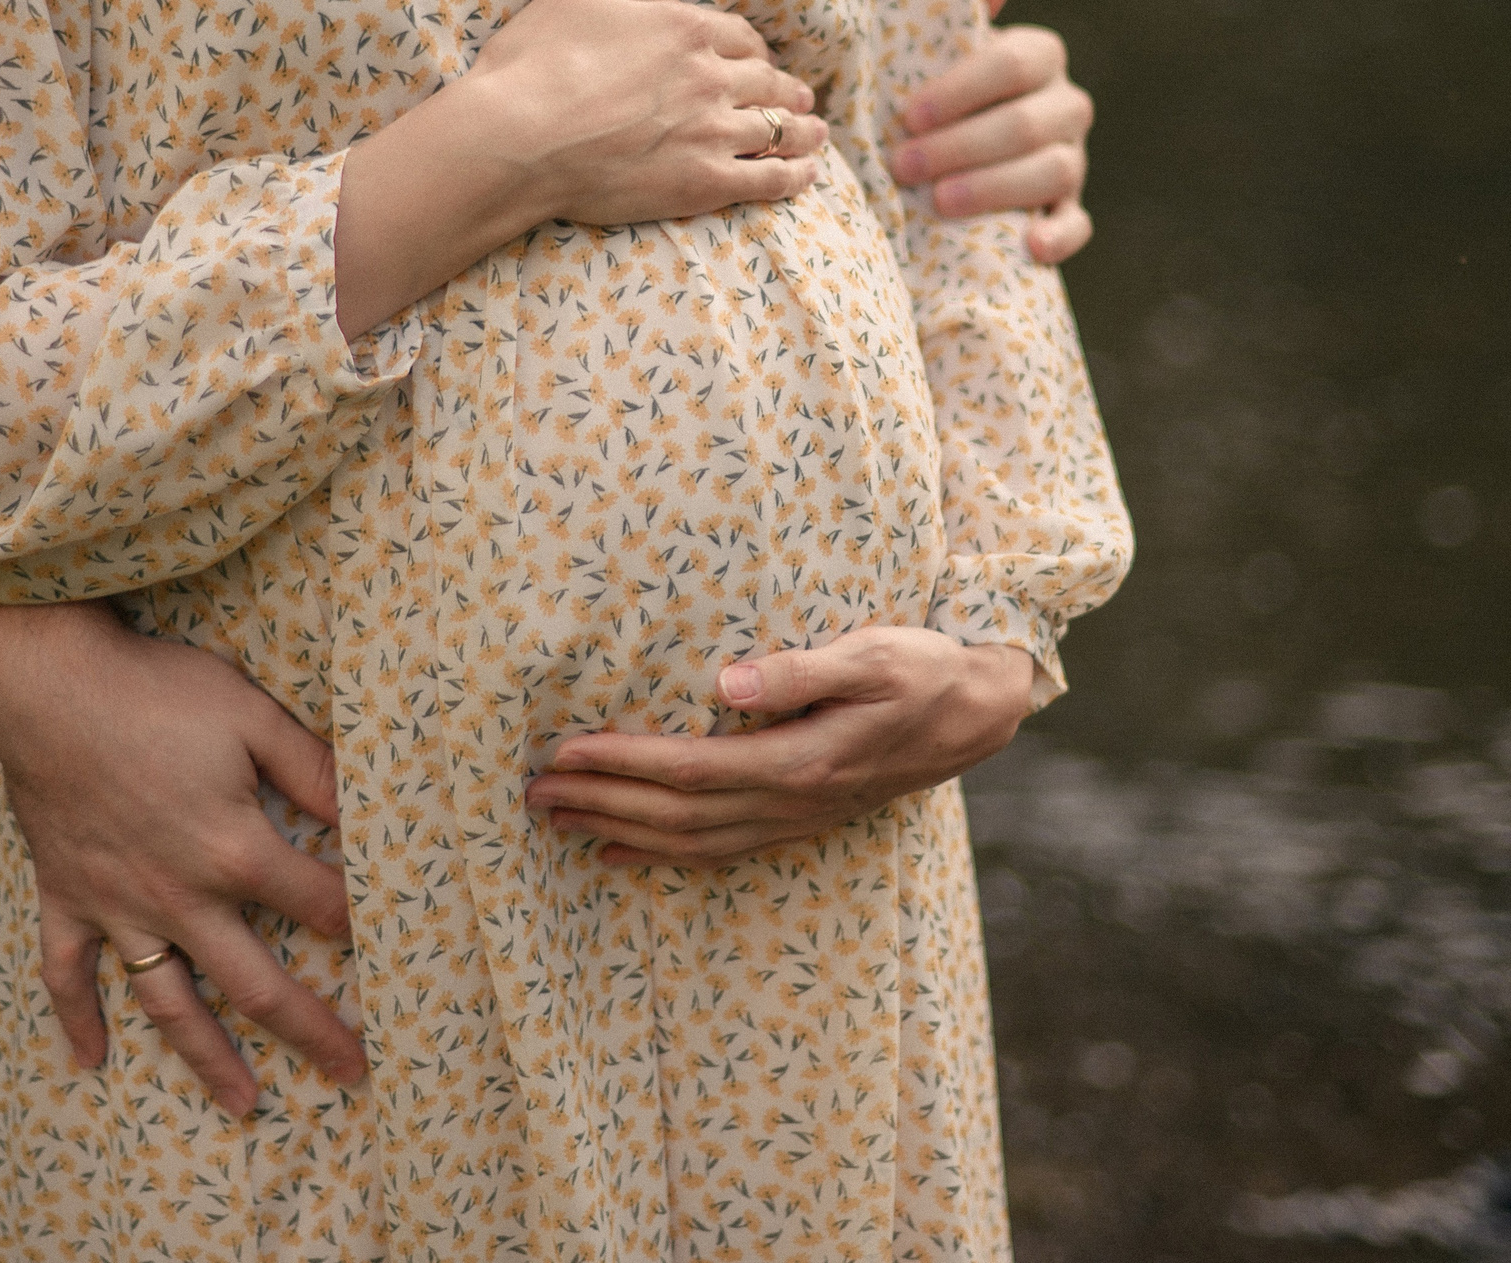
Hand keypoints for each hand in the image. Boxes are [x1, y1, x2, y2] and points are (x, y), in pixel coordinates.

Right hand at [0, 587, 363, 1117]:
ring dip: (207, 1057)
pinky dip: (75, 1020)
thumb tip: (369, 810)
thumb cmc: (159, 691)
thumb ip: (315, 771)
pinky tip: (92, 1062)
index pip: (319, 905)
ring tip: (245, 1105)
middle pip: (256, 984)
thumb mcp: (255, 718)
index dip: (361, 924)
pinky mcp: (65, 895)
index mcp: (235, 853)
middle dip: (310, 1031)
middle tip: (352, 1073)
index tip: (398, 949)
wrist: (47, 682)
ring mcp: (118, 905)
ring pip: (170, 1000)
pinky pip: (66, 972)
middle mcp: (180, 897)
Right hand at [334, 0, 829, 336]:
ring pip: (777, 128)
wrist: (519, 137)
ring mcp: (712, 133)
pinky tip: (809, 176)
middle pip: (766, 80)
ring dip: (804, 130)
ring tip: (817, 133)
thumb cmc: (536, 62)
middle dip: (787, 87)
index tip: (760, 58)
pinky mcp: (704, 183)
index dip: (754, 48)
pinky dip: (795, 176)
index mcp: (684, 28)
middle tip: (801, 96)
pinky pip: (768, 179)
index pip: (738, 35)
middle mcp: (710, 77)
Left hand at [521, 627, 1034, 864]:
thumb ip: (799, 670)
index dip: (622, 763)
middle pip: (675, 815)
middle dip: (600, 803)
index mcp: (801, 762)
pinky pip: (717, 851)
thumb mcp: (872, 653)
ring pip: (690, 842)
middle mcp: (791, 802)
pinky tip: (614, 854)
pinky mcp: (800, 821)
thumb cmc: (923, 669)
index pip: (689, 769)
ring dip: (617, 832)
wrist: (979, 712)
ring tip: (554, 819)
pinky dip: (659, 857)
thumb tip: (725, 683)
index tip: (564, 750)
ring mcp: (795, 820)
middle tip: (531, 791)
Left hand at [891, 0, 1095, 264]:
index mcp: (1038, 56)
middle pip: (1028, 123)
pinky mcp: (1071, 211)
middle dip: (962, 146)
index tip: (909, 114)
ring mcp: (1072, 159)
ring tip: (938, 202)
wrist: (951, 156)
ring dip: (994, 188)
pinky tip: (1028, 246)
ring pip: (1054, 170)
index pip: (1014, 63)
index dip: (961, 90)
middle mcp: (1065, 104)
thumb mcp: (940, 50)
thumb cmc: (938, 94)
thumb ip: (962, 4)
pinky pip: (1078, 224)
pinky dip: (1059, 236)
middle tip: (904, 165)